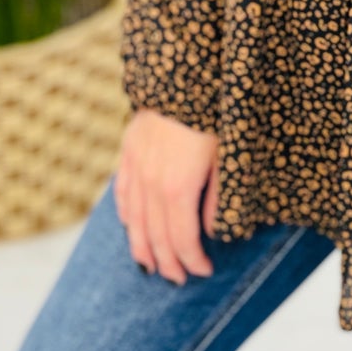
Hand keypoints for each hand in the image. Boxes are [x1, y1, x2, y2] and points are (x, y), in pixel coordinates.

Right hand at [113, 107, 218, 284]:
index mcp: (179, 188)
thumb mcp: (228, 157)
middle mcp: (152, 183)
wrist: (184, 71)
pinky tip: (131, 226)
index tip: (203, 271)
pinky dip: (127, 214)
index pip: (182, 239)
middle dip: (168, 262)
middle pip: (156, 236)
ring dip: (142, 247)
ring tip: (150, 266)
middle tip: (178, 279)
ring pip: (134, 220)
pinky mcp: (129, 150)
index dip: (192, 260)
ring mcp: (137, 167)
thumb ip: (218, 198)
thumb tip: (210, 232)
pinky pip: (123, 191)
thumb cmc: (215, 114)